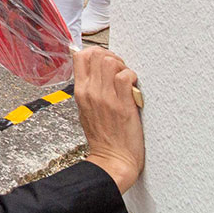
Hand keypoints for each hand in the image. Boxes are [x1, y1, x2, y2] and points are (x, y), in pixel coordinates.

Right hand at [74, 45, 144, 191]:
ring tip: (127, 80)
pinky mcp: (122, 104)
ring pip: (111, 62)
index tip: (106, 62)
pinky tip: (134, 89)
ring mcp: (106, 97)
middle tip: (119, 70)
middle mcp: (90, 91)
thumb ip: (88, 89)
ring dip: (123, 66)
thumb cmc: (103, 137)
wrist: (113, 160)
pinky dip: (132, 77)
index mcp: (80, 91)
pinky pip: (125, 77)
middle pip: (97, 54)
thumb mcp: (86, 110)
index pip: (81, 56)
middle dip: (111, 57)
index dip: (96, 53)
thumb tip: (95, 72)